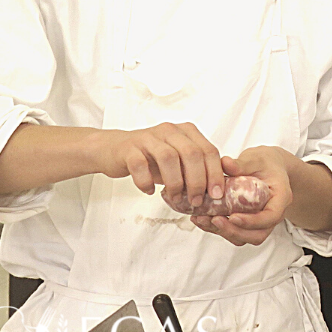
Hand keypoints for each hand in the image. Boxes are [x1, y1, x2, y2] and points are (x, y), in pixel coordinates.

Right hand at [97, 122, 223, 207]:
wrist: (114, 150)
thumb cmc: (151, 158)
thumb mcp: (178, 161)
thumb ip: (197, 169)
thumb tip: (218, 191)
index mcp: (187, 132)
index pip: (209, 150)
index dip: (215, 173)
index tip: (217, 194)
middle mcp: (170, 130)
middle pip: (191, 153)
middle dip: (197, 181)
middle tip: (196, 200)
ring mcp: (148, 137)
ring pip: (168, 157)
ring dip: (175, 183)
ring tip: (175, 198)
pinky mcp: (129, 148)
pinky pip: (140, 165)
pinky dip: (146, 181)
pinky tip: (149, 191)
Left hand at [191, 146, 293, 246]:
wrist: (269, 167)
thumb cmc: (265, 162)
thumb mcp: (256, 159)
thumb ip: (242, 163)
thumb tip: (225, 163)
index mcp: (281, 198)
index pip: (270, 217)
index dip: (252, 221)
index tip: (233, 217)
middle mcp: (273, 214)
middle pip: (257, 235)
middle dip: (234, 231)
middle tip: (214, 220)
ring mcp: (260, 222)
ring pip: (245, 237)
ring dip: (223, 232)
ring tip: (203, 219)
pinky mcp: (247, 224)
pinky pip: (235, 233)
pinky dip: (218, 229)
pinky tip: (201, 218)